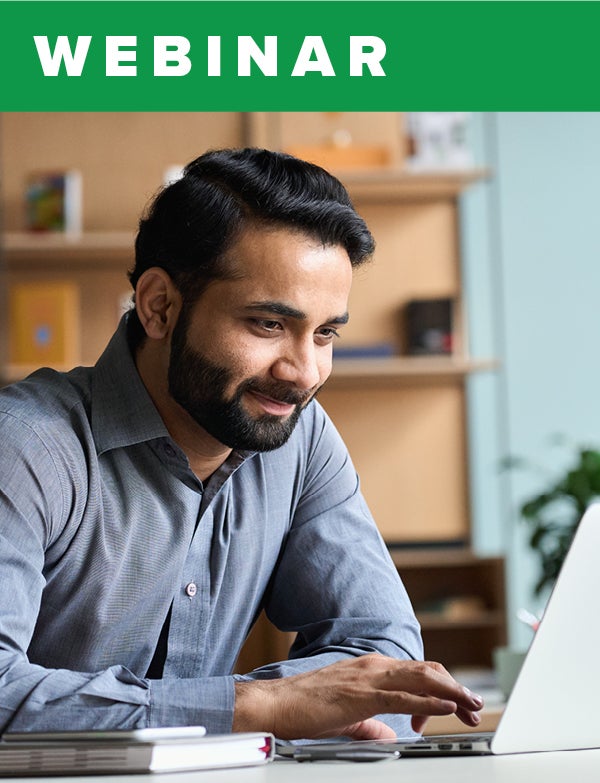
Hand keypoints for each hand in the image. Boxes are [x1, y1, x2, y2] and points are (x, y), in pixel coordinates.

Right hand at [233, 654, 482, 739]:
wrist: (276, 704)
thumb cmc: (306, 708)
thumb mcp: (348, 716)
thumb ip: (372, 724)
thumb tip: (391, 736)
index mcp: (371, 669)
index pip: (417, 673)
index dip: (441, 689)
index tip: (454, 709)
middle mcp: (374, 666)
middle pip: (427, 672)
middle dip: (455, 688)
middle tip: (475, 706)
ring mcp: (369, 677)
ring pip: (421, 678)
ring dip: (451, 691)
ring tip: (472, 704)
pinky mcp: (362, 694)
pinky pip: (403, 696)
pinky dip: (430, 700)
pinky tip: (447, 707)